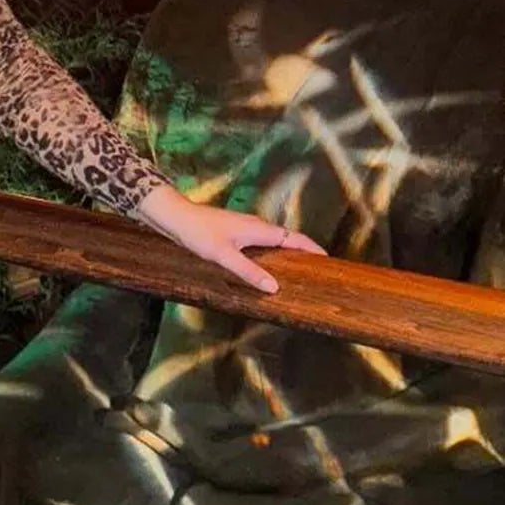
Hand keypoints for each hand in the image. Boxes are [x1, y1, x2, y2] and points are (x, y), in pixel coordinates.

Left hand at [134, 187, 324, 295]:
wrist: (176, 217)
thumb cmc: (199, 234)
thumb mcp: (224, 256)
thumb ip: (249, 272)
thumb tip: (273, 287)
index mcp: (260, 230)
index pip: (295, 239)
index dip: (312, 248)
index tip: (328, 259)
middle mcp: (257, 226)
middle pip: (288, 239)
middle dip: (304, 252)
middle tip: (316, 269)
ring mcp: (246, 228)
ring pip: (274, 240)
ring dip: (287, 252)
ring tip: (296, 270)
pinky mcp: (235, 232)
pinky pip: (261, 242)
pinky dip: (271, 252)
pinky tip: (265, 264)